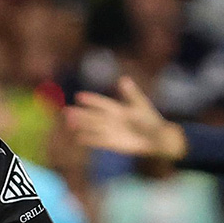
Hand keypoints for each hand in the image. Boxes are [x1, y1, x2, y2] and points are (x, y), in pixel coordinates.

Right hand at [66, 76, 186, 159]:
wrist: (156, 138)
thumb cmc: (150, 120)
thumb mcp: (141, 105)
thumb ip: (131, 93)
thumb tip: (123, 79)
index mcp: (118, 109)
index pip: (102, 103)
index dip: (91, 100)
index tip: (79, 96)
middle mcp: (111, 119)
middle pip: (93, 116)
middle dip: (80, 114)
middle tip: (67, 111)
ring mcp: (110, 131)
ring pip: (92, 127)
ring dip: (81, 125)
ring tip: (69, 122)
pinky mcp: (112, 142)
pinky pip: (97, 140)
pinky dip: (88, 139)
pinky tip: (78, 138)